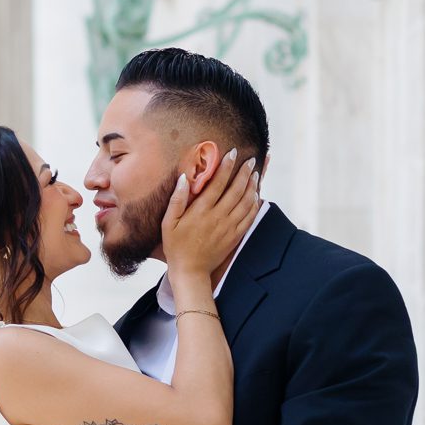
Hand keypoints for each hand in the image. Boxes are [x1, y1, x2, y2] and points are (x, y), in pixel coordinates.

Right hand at [161, 147, 259, 280]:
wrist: (190, 271)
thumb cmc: (176, 246)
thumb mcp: (168, 223)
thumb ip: (177, 200)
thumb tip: (184, 178)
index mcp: (201, 210)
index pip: (217, 183)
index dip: (226, 166)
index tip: (232, 153)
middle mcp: (218, 216)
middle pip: (236, 189)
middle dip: (245, 172)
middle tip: (251, 160)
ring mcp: (229, 227)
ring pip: (246, 202)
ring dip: (252, 186)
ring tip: (256, 174)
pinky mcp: (235, 236)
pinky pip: (249, 217)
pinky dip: (254, 204)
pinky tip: (256, 195)